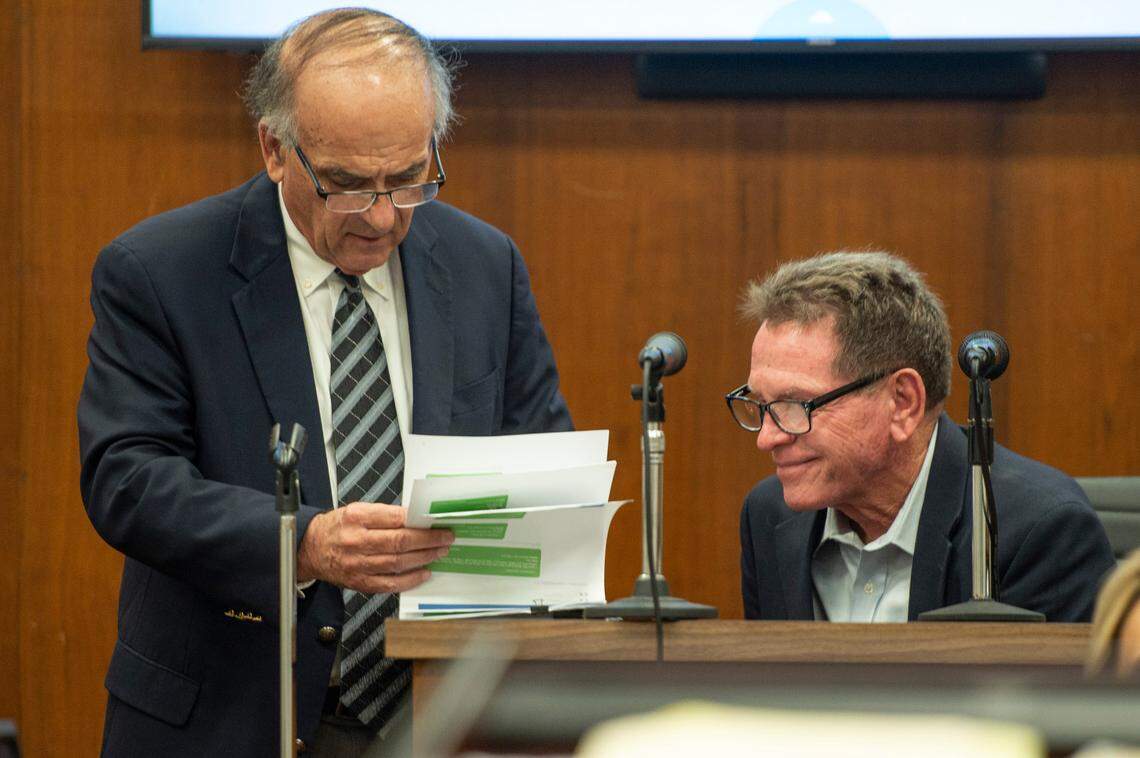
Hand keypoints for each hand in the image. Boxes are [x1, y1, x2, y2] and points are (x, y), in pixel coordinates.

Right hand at [297, 502, 453, 593]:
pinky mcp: (359, 582)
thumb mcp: (357, 510)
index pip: (394, 518)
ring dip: (424, 558)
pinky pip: (390, 583)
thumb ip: (384, 514)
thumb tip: (416, 518)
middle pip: (399, 542)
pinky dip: (410, 579)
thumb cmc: (337, 527)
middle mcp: (356, 541)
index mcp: (356, 518)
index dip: (418, 521)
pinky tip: (424, 572)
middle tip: (445, 537)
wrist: (309, 549)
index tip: (435, 521)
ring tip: (439, 552)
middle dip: (428, 540)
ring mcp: (358, 564)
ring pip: (398, 562)